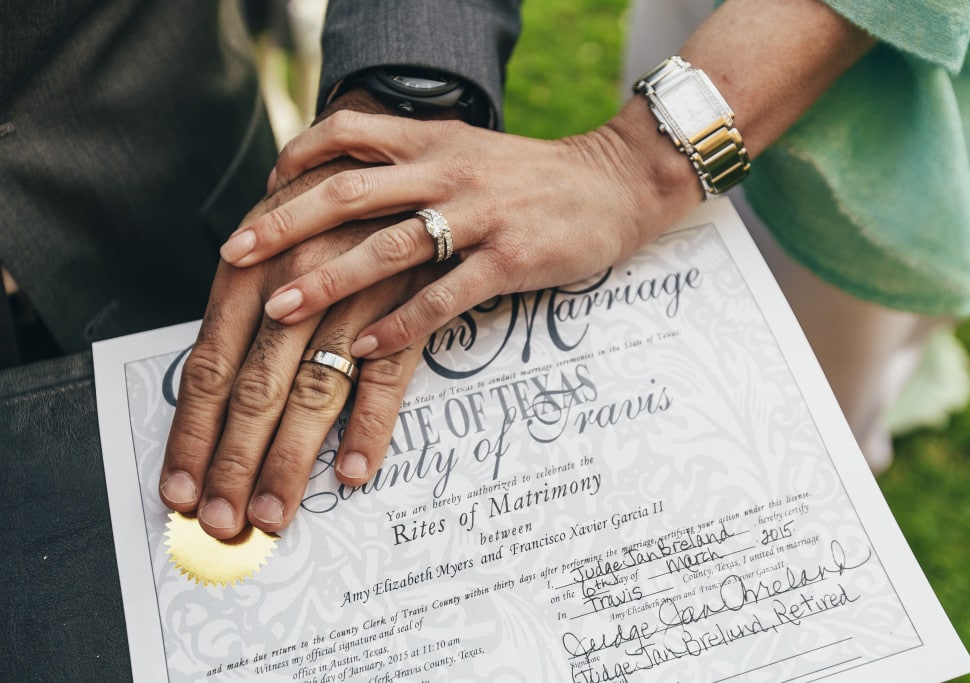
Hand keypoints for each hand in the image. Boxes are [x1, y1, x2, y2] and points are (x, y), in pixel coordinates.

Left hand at [159, 155, 442, 539]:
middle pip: (259, 380)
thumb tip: (221, 361)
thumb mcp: (300, 226)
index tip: (180, 490)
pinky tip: (355, 468)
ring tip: (278, 509)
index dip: (194, 431)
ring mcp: (372, 278)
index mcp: (264, 255)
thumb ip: (261, 287)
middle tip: (222, 521)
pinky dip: (372, 420)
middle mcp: (308, 266)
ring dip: (295, 451)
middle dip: (236, 458)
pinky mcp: (427, 291)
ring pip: (320, 382)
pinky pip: (395, 366)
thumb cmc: (368, 192)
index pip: (212, 359)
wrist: (469, 141)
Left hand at [218, 97, 701, 360]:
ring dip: (329, 279)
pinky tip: (366, 348)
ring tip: (281, 309)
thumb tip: (343, 185)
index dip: (293, 163)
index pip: (346, 135)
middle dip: (285, 225)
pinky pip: (445, 295)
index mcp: (431, 141)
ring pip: (390, 246)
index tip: (258, 200)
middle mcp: (447, 171)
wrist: (615, 183)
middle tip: (234, 256)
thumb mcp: (466, 151)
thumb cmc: (531, 177)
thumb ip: (409, 162)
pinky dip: (401, 323)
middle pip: (349, 192)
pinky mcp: (511, 259)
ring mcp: (480, 215)